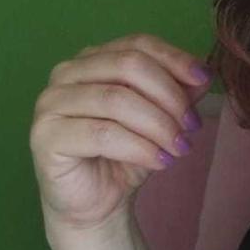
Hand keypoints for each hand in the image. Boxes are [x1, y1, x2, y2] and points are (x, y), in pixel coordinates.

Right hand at [29, 32, 211, 235]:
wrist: (96, 205)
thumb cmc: (125, 156)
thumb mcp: (161, 120)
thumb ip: (179, 94)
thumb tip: (204, 73)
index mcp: (93, 59)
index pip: (137, 44)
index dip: (174, 59)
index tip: (204, 79)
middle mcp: (66, 73)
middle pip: (128, 66)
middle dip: (169, 96)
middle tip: (191, 126)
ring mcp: (51, 102)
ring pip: (116, 100)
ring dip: (158, 125)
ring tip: (179, 148)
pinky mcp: (45, 135)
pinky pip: (102, 133)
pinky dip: (140, 147)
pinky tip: (160, 161)